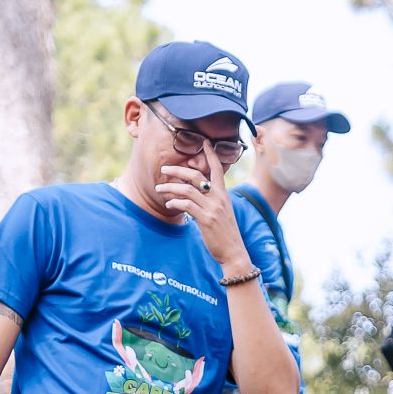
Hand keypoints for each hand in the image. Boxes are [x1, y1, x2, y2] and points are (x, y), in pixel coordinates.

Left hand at [153, 152, 247, 266]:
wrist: (234, 251)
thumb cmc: (225, 233)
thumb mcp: (221, 212)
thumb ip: (210, 200)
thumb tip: (195, 193)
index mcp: (223, 194)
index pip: (217, 169)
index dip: (211, 154)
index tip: (204, 142)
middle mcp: (218, 198)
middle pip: (195, 175)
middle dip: (178, 170)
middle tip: (164, 169)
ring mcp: (212, 208)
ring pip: (187, 189)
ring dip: (170, 187)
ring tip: (159, 189)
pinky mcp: (206, 219)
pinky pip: (186, 205)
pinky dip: (175, 202)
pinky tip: (169, 204)